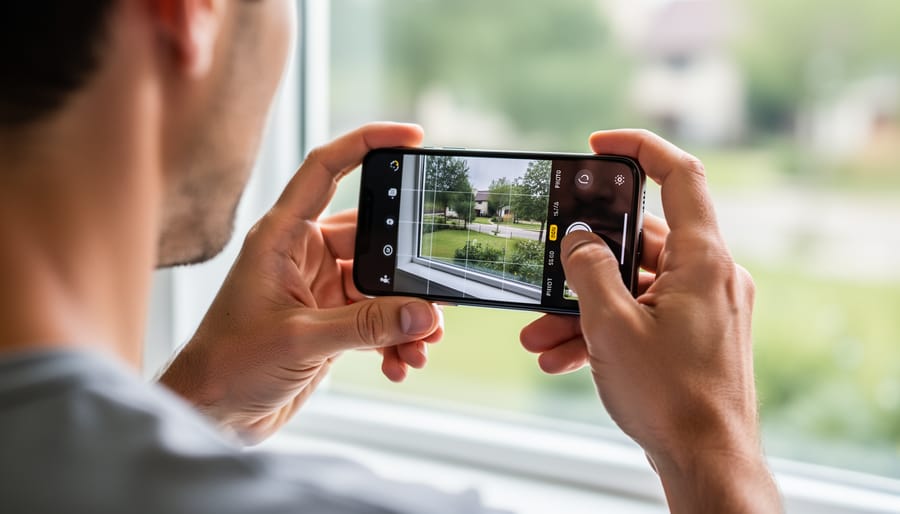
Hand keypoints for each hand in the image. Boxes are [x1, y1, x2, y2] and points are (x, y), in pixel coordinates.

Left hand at [160, 123, 442, 443]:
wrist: (212, 413)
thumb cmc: (228, 364)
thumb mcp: (301, 340)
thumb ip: (366, 326)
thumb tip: (425, 313)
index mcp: (283, 236)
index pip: (326, 169)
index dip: (367, 143)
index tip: (413, 137)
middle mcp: (303, 256)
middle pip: (374, 240)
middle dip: (409, 271)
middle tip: (437, 295)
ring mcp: (320, 290)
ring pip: (382, 287)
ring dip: (406, 316)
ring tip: (422, 343)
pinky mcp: (330, 324)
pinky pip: (376, 320)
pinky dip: (393, 340)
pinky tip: (400, 363)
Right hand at [520, 130, 780, 511]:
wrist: (706, 462)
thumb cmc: (670, 396)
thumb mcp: (611, 326)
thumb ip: (589, 270)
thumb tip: (578, 238)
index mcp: (702, 260)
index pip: (681, 176)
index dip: (640, 148)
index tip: (598, 145)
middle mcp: (710, 276)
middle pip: (640, 242)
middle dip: (583, 263)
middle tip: (544, 271)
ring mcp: (704, 308)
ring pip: (634, 287)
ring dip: (583, 307)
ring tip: (539, 336)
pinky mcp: (694, 335)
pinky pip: (643, 316)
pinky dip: (605, 329)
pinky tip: (562, 357)